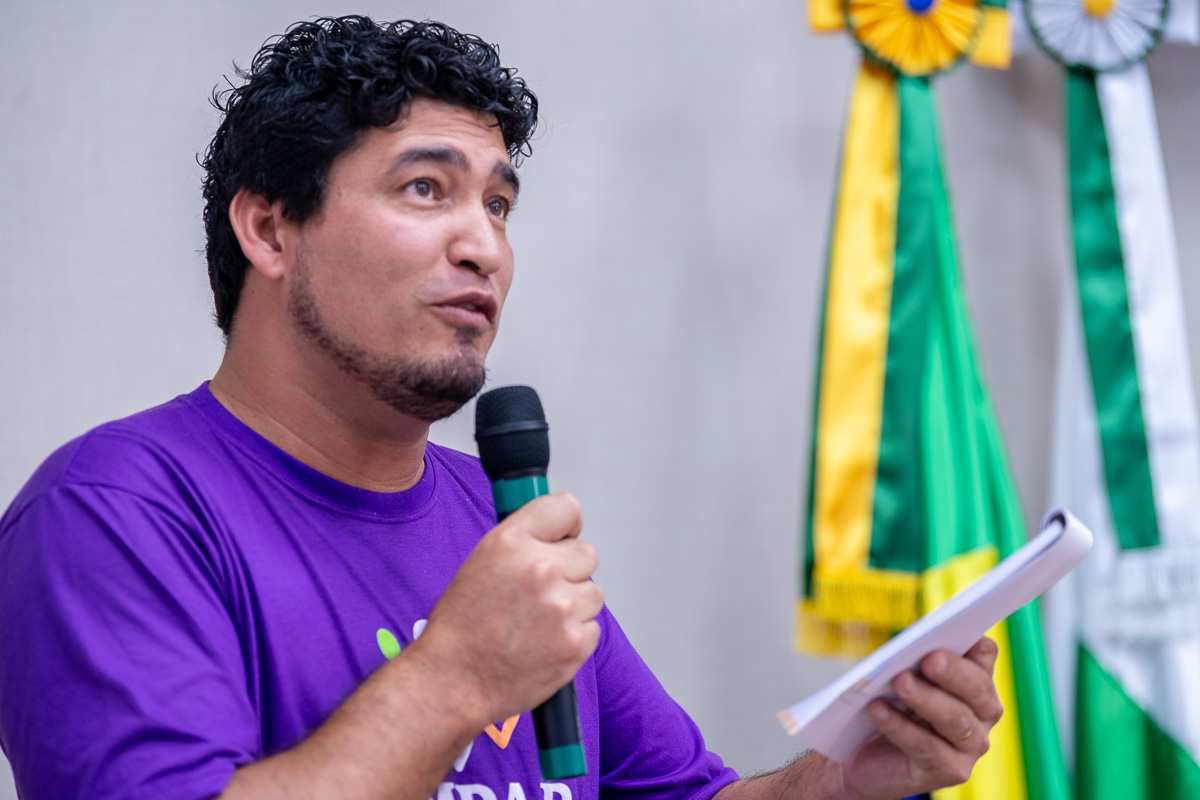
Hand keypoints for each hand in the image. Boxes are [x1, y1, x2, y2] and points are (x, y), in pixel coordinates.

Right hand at [412, 493, 603, 725]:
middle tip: (541, 593)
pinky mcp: (575, 643)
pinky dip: (574, 637)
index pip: (567, 507)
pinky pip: (593, 628)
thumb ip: (522, 542)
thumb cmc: (462, 626)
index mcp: (511, 542)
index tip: (563, 539)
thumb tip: (558, 532)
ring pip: (593, 593)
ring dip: (573, 606)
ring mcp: (561, 607)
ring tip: (537, 623)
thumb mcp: (481, 562)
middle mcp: (539, 569)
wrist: (451, 681)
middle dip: (570, 571)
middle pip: (588, 554)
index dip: (567, 526)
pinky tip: (543, 644)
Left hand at [840, 638, 1003, 799]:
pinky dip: (899, 726)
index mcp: (976, 683)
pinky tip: (877, 709)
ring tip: (898, 682)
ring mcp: (970, 747)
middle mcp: (983, 715)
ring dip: (925, 698)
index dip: (974, 644)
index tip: (958, 628)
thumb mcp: (903, 678)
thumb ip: (914, 661)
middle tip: (928, 659)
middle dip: (952, 672)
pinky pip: (926, 747)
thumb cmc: (892, 707)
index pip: (984, 656)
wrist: (870, 759)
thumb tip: (911, 644)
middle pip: (975, 689)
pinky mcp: (949, 771)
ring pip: (954, 719)